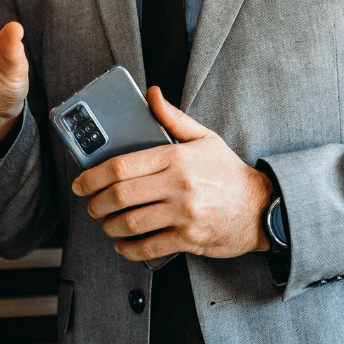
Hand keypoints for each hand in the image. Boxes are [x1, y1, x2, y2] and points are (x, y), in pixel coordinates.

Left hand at [71, 87, 273, 261]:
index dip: (92, 176)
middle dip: (96, 203)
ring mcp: (184, 214)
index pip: (121, 165)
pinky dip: (128, 249)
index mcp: (176, 158)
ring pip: (130, 223)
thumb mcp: (205, 139)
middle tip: (91, 205)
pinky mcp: (189, 239)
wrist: (263, 207)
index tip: (80, 183)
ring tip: (106, 223)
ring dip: (109, 226)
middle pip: (120, 196)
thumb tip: (151, 94)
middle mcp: (178, 186)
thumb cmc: (229, 173)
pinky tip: (122, 243)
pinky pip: (148, 248)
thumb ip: (173, 118)